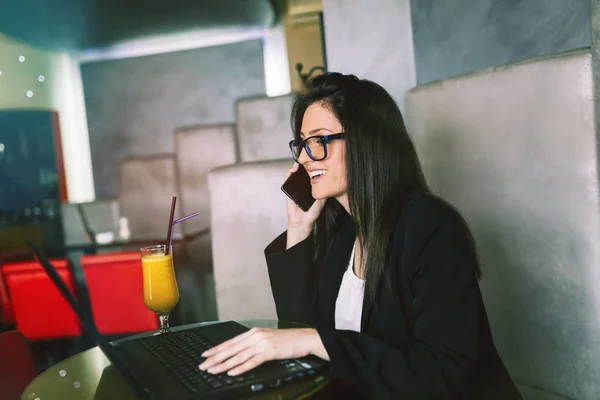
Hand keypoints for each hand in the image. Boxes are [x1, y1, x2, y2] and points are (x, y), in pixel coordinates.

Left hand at [198, 328, 327, 375]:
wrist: (304, 339)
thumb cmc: (287, 340)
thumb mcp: (267, 339)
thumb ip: (254, 344)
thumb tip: (241, 353)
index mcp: (253, 332)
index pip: (230, 342)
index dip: (216, 349)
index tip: (205, 355)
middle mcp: (255, 336)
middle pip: (231, 349)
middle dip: (215, 358)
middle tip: (202, 365)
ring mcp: (262, 343)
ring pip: (238, 356)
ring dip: (223, 364)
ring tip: (212, 370)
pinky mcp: (269, 352)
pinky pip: (252, 361)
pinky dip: (240, 367)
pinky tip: (232, 372)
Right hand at [285, 163, 325, 247]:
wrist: (304, 222)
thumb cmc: (312, 212)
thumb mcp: (322, 199)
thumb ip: (324, 190)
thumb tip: (330, 179)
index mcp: (310, 186)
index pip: (311, 173)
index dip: (313, 166)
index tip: (316, 160)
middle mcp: (302, 185)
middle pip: (302, 171)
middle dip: (304, 163)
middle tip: (308, 157)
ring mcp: (294, 187)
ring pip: (294, 173)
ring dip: (297, 166)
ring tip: (301, 161)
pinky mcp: (287, 190)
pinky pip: (287, 179)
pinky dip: (289, 173)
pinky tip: (294, 169)